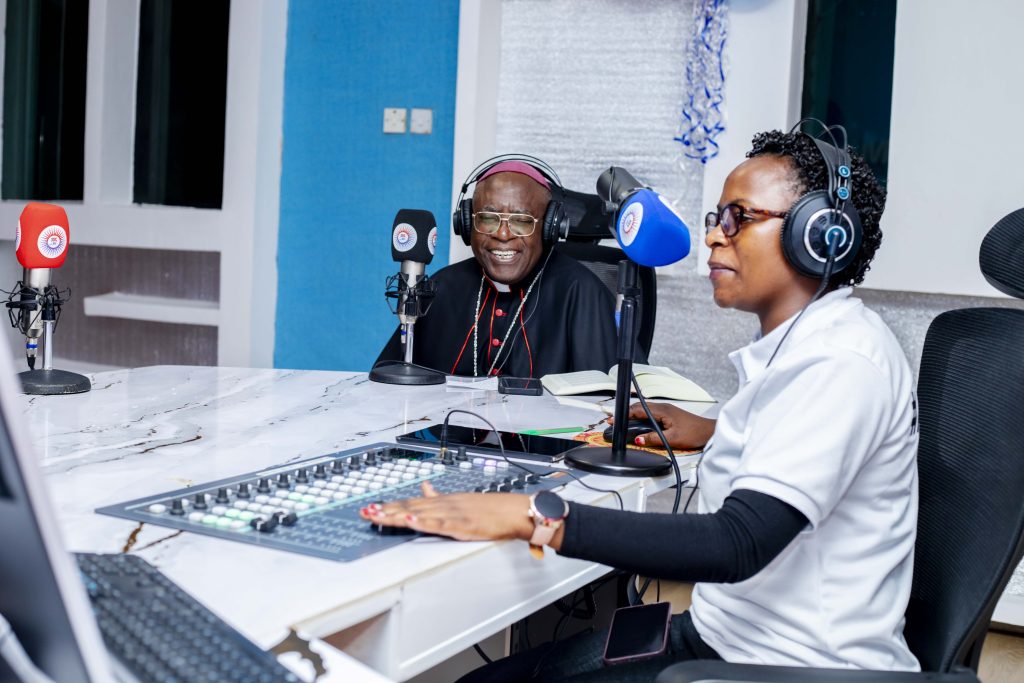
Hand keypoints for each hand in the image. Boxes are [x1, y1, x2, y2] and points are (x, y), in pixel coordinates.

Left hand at [359, 481, 535, 541]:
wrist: (513, 511)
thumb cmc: (489, 509)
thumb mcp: (460, 500)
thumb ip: (439, 496)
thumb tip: (424, 486)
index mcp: (442, 501)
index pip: (410, 502)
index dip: (389, 505)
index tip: (370, 507)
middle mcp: (443, 505)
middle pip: (409, 507)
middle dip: (385, 510)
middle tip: (364, 512)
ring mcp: (451, 513)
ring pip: (419, 513)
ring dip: (396, 514)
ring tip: (376, 515)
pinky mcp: (462, 524)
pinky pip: (439, 524)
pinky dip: (423, 522)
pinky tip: (409, 520)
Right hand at [617, 402, 715, 448]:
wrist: (708, 431)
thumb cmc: (694, 433)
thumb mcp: (672, 439)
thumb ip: (653, 438)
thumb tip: (639, 439)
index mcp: (662, 410)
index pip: (638, 410)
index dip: (625, 415)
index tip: (614, 420)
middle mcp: (663, 407)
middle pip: (639, 407)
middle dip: (626, 414)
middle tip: (615, 421)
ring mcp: (667, 410)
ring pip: (645, 409)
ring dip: (634, 414)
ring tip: (624, 422)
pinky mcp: (670, 414)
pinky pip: (651, 413)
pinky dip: (642, 416)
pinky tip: (640, 423)